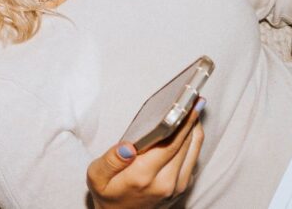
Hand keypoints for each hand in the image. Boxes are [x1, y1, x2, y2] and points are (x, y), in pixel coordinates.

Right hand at [87, 100, 204, 208]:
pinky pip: (193, 160)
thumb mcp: (97, 176)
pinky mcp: (182, 188)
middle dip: (190, 121)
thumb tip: (127, 146)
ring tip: (194, 108)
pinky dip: (193, 143)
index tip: (187, 105)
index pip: (169, 144)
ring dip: (194, 130)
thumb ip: (111, 160)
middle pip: (185, 145)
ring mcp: (176, 187)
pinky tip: (189, 129)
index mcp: (143, 176)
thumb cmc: (107, 193)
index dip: (181, 123)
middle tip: (194, 98)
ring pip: (193, 152)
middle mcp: (165, 183)